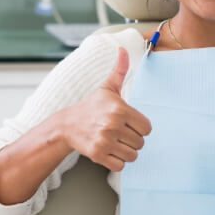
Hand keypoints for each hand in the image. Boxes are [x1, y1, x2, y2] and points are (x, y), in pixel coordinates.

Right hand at [62, 47, 151, 170]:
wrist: (67, 125)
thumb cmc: (91, 106)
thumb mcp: (106, 88)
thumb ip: (119, 70)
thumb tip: (123, 49)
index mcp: (120, 109)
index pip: (147, 128)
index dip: (139, 126)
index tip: (128, 123)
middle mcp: (113, 125)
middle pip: (141, 143)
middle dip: (132, 139)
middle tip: (119, 133)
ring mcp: (105, 141)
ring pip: (133, 155)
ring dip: (126, 151)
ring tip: (115, 142)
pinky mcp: (98, 155)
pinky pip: (121, 166)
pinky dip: (117, 161)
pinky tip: (109, 151)